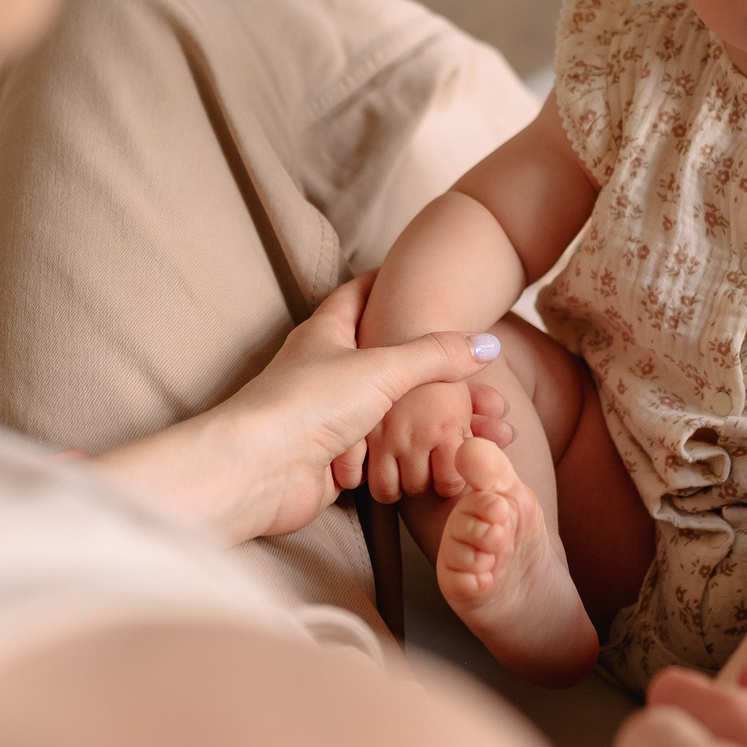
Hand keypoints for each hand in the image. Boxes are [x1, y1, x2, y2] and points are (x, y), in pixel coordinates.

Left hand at [92, 272, 513, 543]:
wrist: (258, 473)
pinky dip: (410, 452)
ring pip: (386, 409)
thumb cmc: (307, 404)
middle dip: (423, 361)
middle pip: (379, 356)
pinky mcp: (334, 459)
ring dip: (425, 414)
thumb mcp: (382, 368)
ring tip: (474, 416)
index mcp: (325, 334)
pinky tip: (443, 452)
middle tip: (466, 359)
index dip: (385, 282)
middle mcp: (324, 371)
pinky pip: (382, 451)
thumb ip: (436, 356)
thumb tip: (488, 343)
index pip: (357, 295)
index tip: (411, 273)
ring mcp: (328, 417)